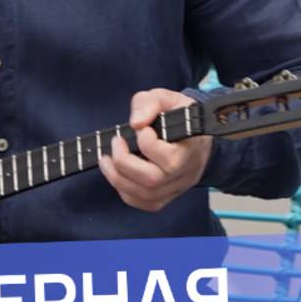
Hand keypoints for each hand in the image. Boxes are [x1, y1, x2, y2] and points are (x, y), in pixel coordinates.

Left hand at [97, 89, 211, 211]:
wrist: (194, 131)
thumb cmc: (178, 114)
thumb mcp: (165, 97)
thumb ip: (149, 104)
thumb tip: (136, 123)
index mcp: (192, 146)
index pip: (170, 159)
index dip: (148, 144)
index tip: (140, 128)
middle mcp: (187, 171)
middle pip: (153, 180)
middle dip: (124, 163)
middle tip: (115, 143)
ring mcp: (178, 186)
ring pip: (147, 195)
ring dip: (118, 178)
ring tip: (107, 160)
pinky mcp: (168, 196)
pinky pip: (145, 203)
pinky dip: (125, 192)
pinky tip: (117, 174)